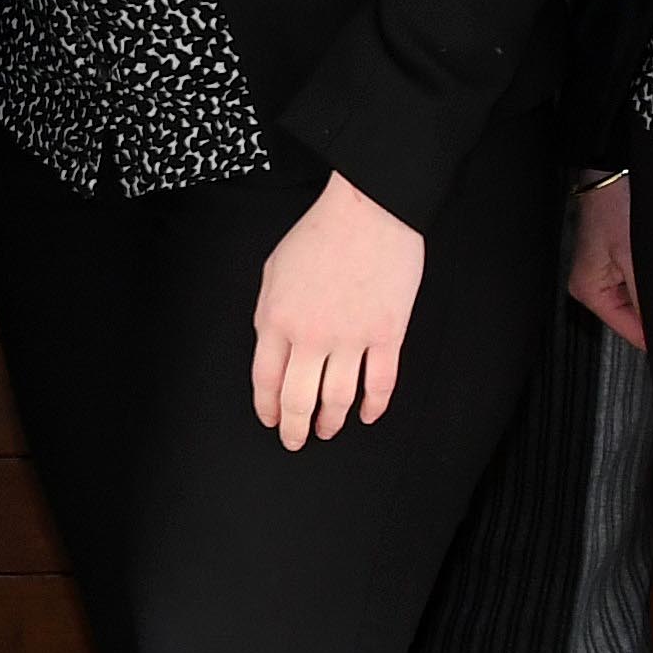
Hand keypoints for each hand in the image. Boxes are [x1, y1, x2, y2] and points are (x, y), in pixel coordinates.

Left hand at [250, 176, 423, 449]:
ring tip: (327, 431)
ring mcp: (351, 338)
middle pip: (298, 399)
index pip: (265, 380)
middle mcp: (311, 335)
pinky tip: (366, 415)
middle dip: (294, 428)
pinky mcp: (386, 334)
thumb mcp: (274, 269)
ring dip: (330, 422)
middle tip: (295, 441)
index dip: (267, 407)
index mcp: (276, 319)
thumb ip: (269, 312)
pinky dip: (373, 406)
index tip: (271, 420)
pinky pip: (380, 384)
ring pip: (337, 399)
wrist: (368, 210)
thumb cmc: (319, 233)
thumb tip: (272, 345)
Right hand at [565, 172, 642, 351]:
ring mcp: (606, 271)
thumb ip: (646, 300)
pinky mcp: (617, 257)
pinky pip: (639, 280)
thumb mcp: (635, 259)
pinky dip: (652, 275)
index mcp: (590, 291)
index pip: (631, 332)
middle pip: (635, 317)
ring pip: (641, 298)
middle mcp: (594, 284)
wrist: (613, 171)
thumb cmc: (614, 205)